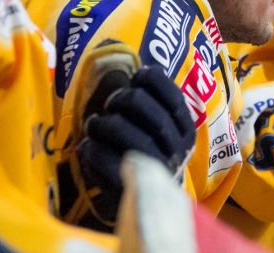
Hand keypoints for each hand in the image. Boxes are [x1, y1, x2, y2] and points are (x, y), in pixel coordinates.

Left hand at [69, 40, 195, 226]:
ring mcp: (156, 171)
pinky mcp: (132, 190)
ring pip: (132, 139)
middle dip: (126, 101)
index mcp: (186, 131)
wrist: (149, 207)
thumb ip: (155, 105)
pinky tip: (86, 146)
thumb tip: (138, 65)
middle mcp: (177, 151)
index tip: (136, 75)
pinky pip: (110, 164)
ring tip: (94, 123)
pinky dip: (94, 151)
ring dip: (106, 124)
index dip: (154, 80)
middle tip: (111, 103)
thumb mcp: (162, 131)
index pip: (174, 97)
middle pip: (152, 115)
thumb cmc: (150, 157)